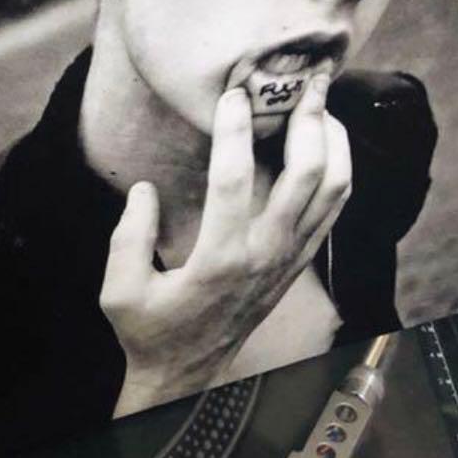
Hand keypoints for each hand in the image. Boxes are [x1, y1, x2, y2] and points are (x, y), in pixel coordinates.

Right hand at [100, 72, 350, 417]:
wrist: (185, 377)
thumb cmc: (149, 331)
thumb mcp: (119, 289)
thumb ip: (128, 235)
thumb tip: (144, 189)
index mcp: (219, 260)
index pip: (234, 181)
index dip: (234, 131)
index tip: (232, 94)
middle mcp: (265, 257)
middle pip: (306, 176)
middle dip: (307, 120)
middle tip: (303, 80)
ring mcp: (288, 260)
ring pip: (333, 190)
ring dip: (333, 141)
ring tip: (321, 102)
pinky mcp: (296, 263)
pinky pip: (333, 210)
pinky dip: (338, 170)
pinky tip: (327, 143)